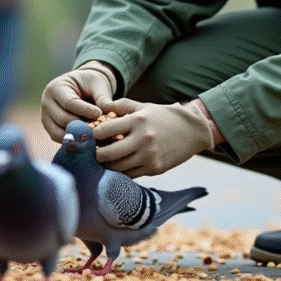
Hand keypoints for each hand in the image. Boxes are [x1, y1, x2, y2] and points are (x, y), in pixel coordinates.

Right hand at [40, 61, 116, 141]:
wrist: (82, 88)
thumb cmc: (90, 83)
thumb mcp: (98, 84)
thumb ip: (103, 97)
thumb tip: (109, 110)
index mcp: (55, 88)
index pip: (69, 102)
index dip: (84, 110)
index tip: (99, 114)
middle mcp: (46, 103)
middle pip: (63, 119)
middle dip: (82, 125)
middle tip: (100, 129)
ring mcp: (45, 117)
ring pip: (59, 133)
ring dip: (78, 136)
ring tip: (96, 136)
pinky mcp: (50, 129)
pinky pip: (60, 139)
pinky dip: (74, 142)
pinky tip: (90, 141)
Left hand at [92, 99, 213, 177]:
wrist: (193, 130)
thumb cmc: (165, 116)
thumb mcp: (144, 106)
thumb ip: (121, 106)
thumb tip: (99, 107)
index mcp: (137, 120)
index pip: (104, 131)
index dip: (91, 135)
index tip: (87, 137)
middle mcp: (142, 139)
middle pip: (107, 153)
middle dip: (94, 155)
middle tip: (89, 154)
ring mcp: (149, 156)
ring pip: (117, 167)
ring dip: (106, 165)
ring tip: (101, 161)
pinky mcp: (155, 168)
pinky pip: (130, 175)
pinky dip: (120, 172)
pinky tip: (117, 167)